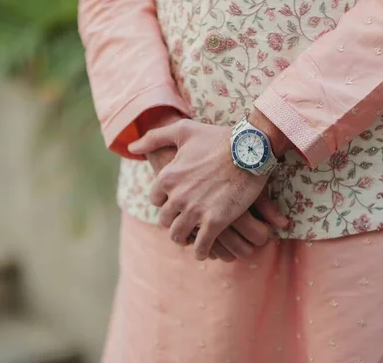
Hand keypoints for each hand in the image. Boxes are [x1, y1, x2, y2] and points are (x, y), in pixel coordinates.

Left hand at [146, 143, 286, 262]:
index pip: (155, 200)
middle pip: (164, 220)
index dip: (165, 202)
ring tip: (192, 238)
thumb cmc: (217, 138)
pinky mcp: (214, 222)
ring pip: (178, 236)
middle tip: (184, 223)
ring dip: (184, 238)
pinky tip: (204, 250)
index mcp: (167, 177)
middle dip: (173, 222)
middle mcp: (177, 196)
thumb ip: (154, 137)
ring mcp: (194, 211)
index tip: (176, 203)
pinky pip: (201, 246)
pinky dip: (201, 251)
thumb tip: (132, 146)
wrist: (250, 149)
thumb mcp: (182, 131)